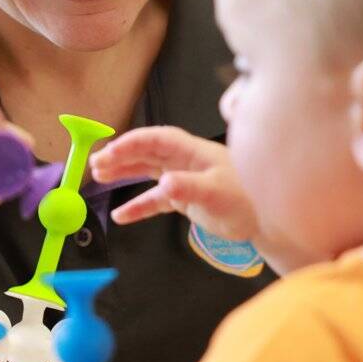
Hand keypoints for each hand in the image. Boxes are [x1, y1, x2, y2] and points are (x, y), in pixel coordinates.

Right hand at [89, 126, 257, 243]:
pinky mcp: (185, 198)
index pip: (156, 139)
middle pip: (146, 152)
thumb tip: (163, 184)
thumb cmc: (246, 201)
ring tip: (99, 177)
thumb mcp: (216, 194)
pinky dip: (138, 206)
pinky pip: (155, 199)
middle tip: (95, 164)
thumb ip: (189, 188)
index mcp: (192, 151)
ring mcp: (183, 179)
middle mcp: (185, 160)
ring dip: (124, 174)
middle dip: (121, 155)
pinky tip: (121, 216)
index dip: (131, 143)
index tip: (109, 151)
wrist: (267, 222)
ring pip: (147, 171)